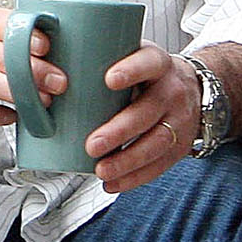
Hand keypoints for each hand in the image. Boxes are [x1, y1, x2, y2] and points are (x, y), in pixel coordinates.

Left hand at [83, 43, 198, 194]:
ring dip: (126, 161)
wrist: (192, 88)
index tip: (109, 80)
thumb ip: (101, 64)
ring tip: (101, 171)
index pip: (149, 63)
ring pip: (156, 143)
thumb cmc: (147, 74)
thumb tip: (49, 80)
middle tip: (91, 145)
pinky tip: (113, 183)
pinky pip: (160, 165)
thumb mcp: (132, 58)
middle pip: (147, 112)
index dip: (132, 71)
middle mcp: (172, 91)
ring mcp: (180, 120)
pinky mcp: (181, 145)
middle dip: (119, 131)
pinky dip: (135, 177)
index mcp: (157, 64)